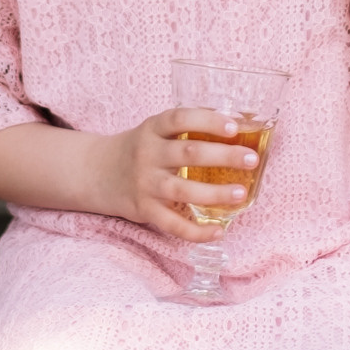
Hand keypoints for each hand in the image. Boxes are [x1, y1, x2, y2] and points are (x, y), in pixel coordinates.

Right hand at [92, 108, 261, 241]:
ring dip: (215, 193)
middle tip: (251, 160)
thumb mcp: (155, 131)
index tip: (234, 127)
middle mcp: (148, 154)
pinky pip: (172, 224)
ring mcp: (145, 183)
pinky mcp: (144, 209)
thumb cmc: (140, 148)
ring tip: (241, 193)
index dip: (207, 120)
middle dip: (224, 156)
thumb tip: (240, 130)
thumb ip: (186, 130)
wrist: (98, 172)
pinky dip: (196, 231)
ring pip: (183, 190)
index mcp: (153, 129)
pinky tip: (218, 231)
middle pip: (188, 153)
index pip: (180, 118)